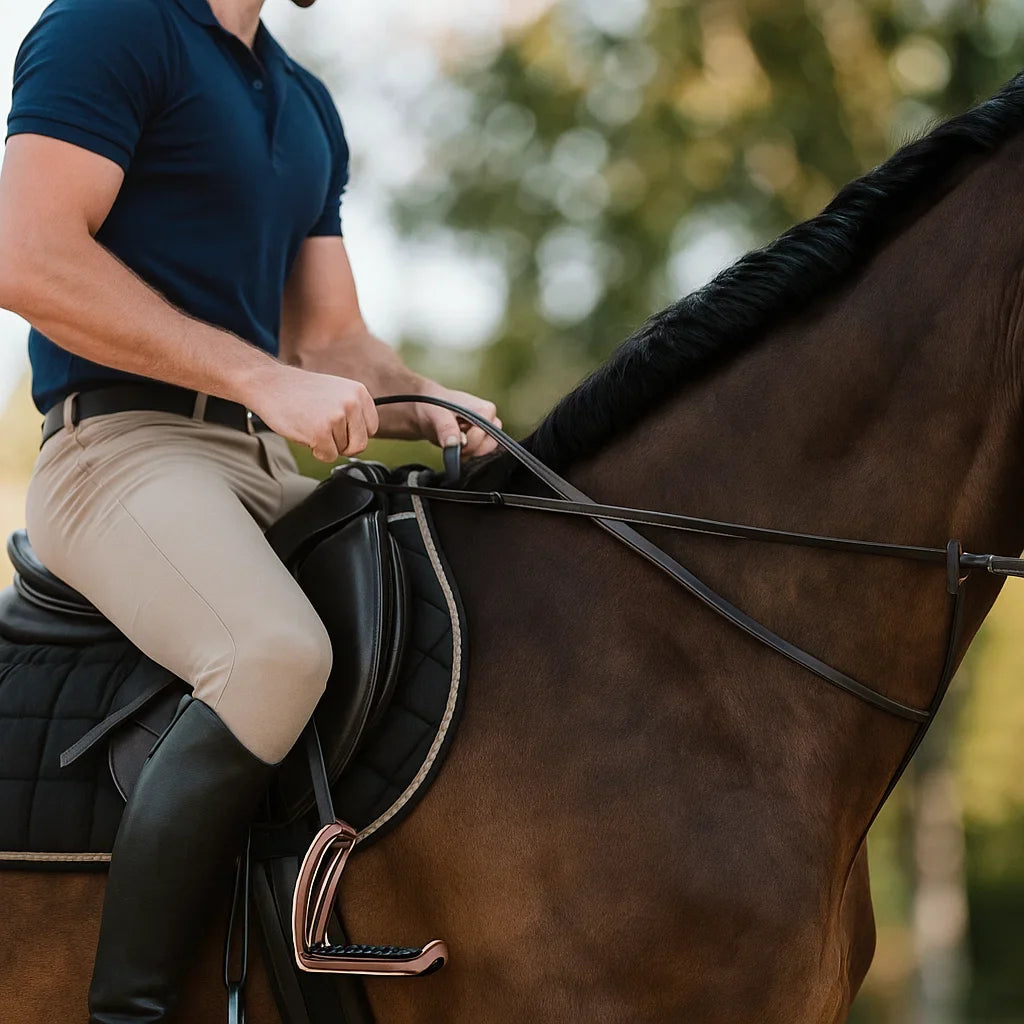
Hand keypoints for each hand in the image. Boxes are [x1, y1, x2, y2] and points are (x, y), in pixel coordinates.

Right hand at [248, 364, 379, 461]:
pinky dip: (316, 451)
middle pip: (360, 444)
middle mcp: (352, 403)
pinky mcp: (321, 432)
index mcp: (359, 392)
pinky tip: (305, 432)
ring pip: (342, 451)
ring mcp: (337, 417)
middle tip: (326, 433)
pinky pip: (328, 456)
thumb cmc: (300, 391)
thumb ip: (353, 411)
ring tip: (310, 424)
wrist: (270, 384)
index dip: (354, 434)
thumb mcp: (336, 392)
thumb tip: (364, 437)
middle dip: (344, 445)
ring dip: (326, 444)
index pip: (371, 428)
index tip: (341, 429)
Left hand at [406, 382, 502, 457]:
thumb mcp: (435, 413)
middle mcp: (489, 421)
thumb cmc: (432, 405)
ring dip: (466, 452)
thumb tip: (454, 444)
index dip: (471, 440)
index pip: (487, 434)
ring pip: (483, 452)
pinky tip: (453, 445)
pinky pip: (475, 455)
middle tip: (453, 441)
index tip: (456, 438)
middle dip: (470, 448)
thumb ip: (446, 427)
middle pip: (489, 445)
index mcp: (485, 410)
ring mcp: (484, 431)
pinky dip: (463, 455)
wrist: (423, 410)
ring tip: (451, 441)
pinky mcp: (477, 441)